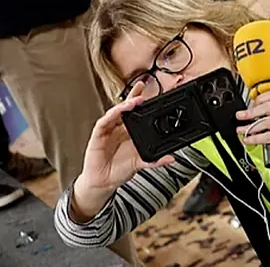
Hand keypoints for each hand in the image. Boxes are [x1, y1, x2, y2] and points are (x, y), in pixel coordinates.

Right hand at [73, 84, 174, 212]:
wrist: (104, 182)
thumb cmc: (120, 170)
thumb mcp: (140, 163)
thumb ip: (155, 160)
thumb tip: (172, 158)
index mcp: (129, 131)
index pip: (136, 112)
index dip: (142, 101)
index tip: (152, 91)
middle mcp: (119, 127)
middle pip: (126, 107)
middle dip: (134, 95)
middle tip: (142, 86)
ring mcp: (108, 130)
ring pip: (115, 112)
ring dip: (124, 105)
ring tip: (135, 101)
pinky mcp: (98, 135)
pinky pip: (104, 122)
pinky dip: (110, 116)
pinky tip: (117, 112)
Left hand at [236, 90, 269, 173]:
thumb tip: (251, 112)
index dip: (259, 99)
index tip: (250, 105)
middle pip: (269, 107)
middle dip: (251, 112)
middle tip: (241, 116)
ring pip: (267, 122)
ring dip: (251, 127)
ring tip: (241, 130)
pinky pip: (269, 136)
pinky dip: (256, 138)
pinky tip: (248, 140)